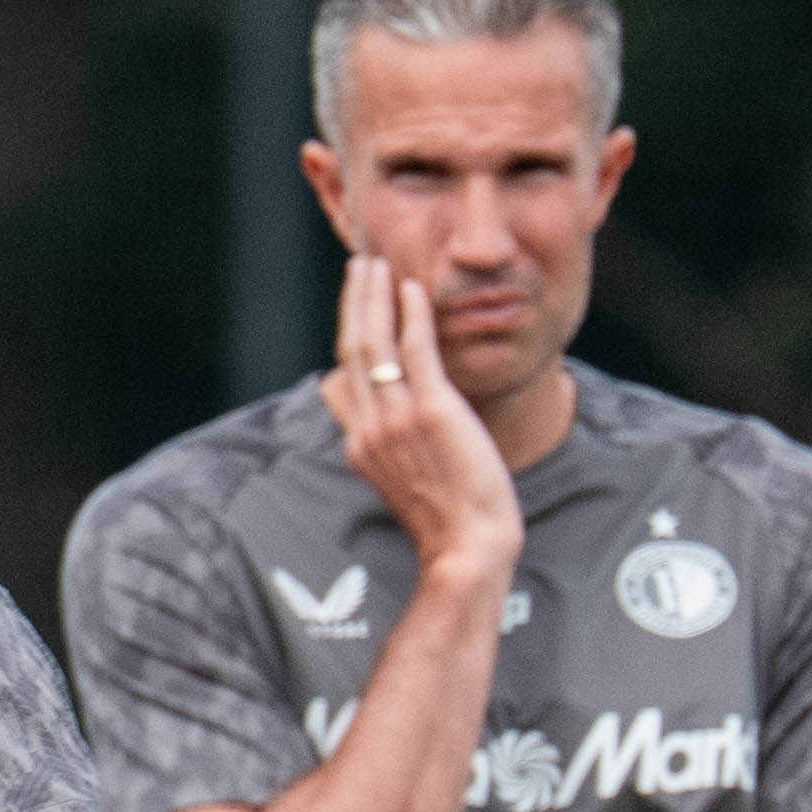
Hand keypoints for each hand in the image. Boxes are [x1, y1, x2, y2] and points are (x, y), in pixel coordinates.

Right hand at [323, 248, 523, 589]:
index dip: (350, 330)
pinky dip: (410, 315)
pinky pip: (414, 349)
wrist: (465, 547)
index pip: (346, 375)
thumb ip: (384, 444)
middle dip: (353, 302)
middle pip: (351, 349)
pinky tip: (412, 290)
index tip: (357, 300)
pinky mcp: (432, 411)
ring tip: (377, 265)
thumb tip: (374, 425)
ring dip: (374, 297)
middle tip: (359, 265)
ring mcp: (398, 418)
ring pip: (373, 343)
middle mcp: (370, 426)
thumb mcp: (403, 481)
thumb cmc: (447, 520)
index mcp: (361, 443)